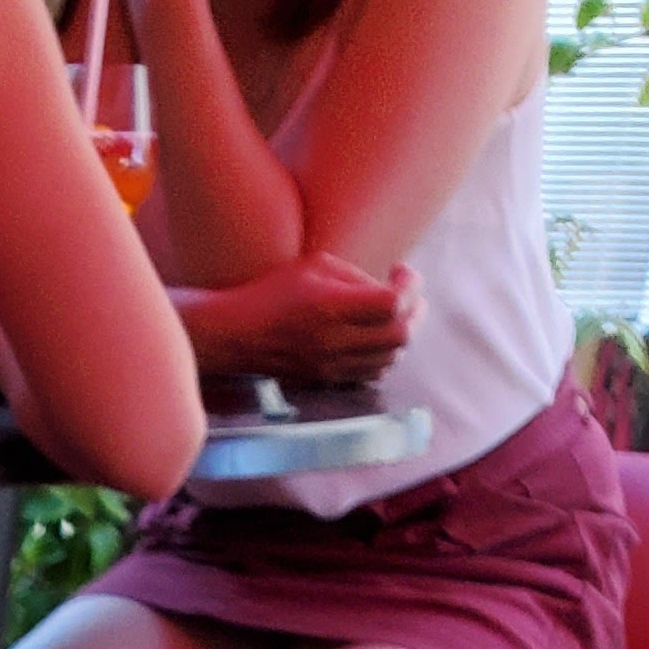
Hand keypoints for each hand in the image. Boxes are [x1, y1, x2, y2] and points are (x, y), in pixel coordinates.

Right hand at [181, 254, 420, 384]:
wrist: (233, 336)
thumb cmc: (272, 292)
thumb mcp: (314, 266)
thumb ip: (356, 277)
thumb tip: (387, 288)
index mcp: (331, 308)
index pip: (393, 304)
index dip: (410, 286)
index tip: (400, 271)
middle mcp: (333, 342)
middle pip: (400, 335)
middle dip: (415, 311)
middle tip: (409, 295)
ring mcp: (329, 367)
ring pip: (389, 358)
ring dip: (399, 334)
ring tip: (391, 314)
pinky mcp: (325, 381)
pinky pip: (370, 374)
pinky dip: (382, 355)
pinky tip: (372, 338)